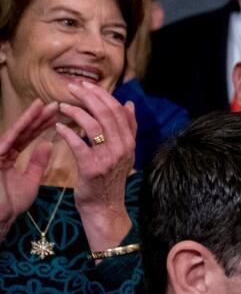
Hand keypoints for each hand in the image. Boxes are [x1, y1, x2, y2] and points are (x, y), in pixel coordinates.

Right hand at [0, 99, 56, 240]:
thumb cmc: (10, 203)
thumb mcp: (30, 180)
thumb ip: (38, 162)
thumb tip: (48, 144)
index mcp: (11, 155)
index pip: (29, 135)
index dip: (42, 123)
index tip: (57, 112)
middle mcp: (3, 150)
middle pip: (23, 130)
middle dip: (39, 116)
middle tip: (55, 104)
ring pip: (14, 132)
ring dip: (29, 119)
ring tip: (43, 106)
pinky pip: (6, 143)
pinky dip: (16, 133)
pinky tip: (27, 123)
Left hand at [56, 81, 136, 250]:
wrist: (105, 207)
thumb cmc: (110, 179)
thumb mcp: (124, 152)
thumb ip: (128, 128)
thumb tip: (130, 104)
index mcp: (129, 142)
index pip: (117, 110)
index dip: (101, 94)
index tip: (86, 85)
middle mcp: (122, 148)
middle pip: (106, 113)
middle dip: (87, 96)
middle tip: (72, 88)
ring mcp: (108, 158)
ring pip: (92, 125)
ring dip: (75, 111)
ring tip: (62, 106)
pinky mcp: (92, 168)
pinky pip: (78, 144)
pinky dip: (67, 132)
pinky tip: (58, 127)